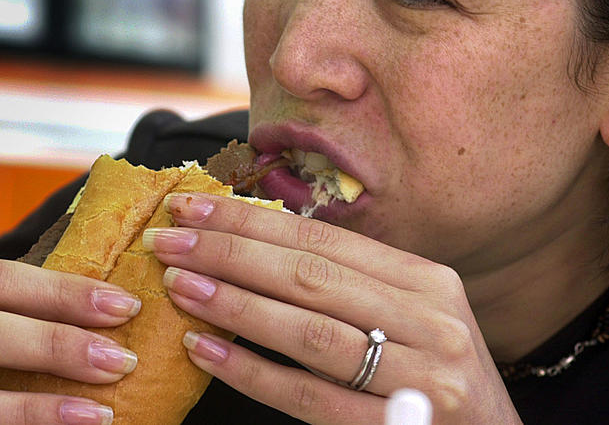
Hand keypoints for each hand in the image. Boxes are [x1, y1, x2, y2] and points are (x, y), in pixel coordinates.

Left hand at [146, 193, 522, 423]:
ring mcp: (420, 377)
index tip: (194, 210)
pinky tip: (207, 354)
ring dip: (235, 306)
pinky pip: (311, 397)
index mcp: (426, 281)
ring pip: (309, 332)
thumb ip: (352, 285)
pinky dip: (253, 373)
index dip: (252, 223)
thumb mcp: (412, 316)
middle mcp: (430, 320)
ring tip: (180, 288)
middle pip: (312, 278)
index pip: (324, 242)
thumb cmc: (439, 376)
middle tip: (169, 242)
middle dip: (231, 254)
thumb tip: (256, 247)